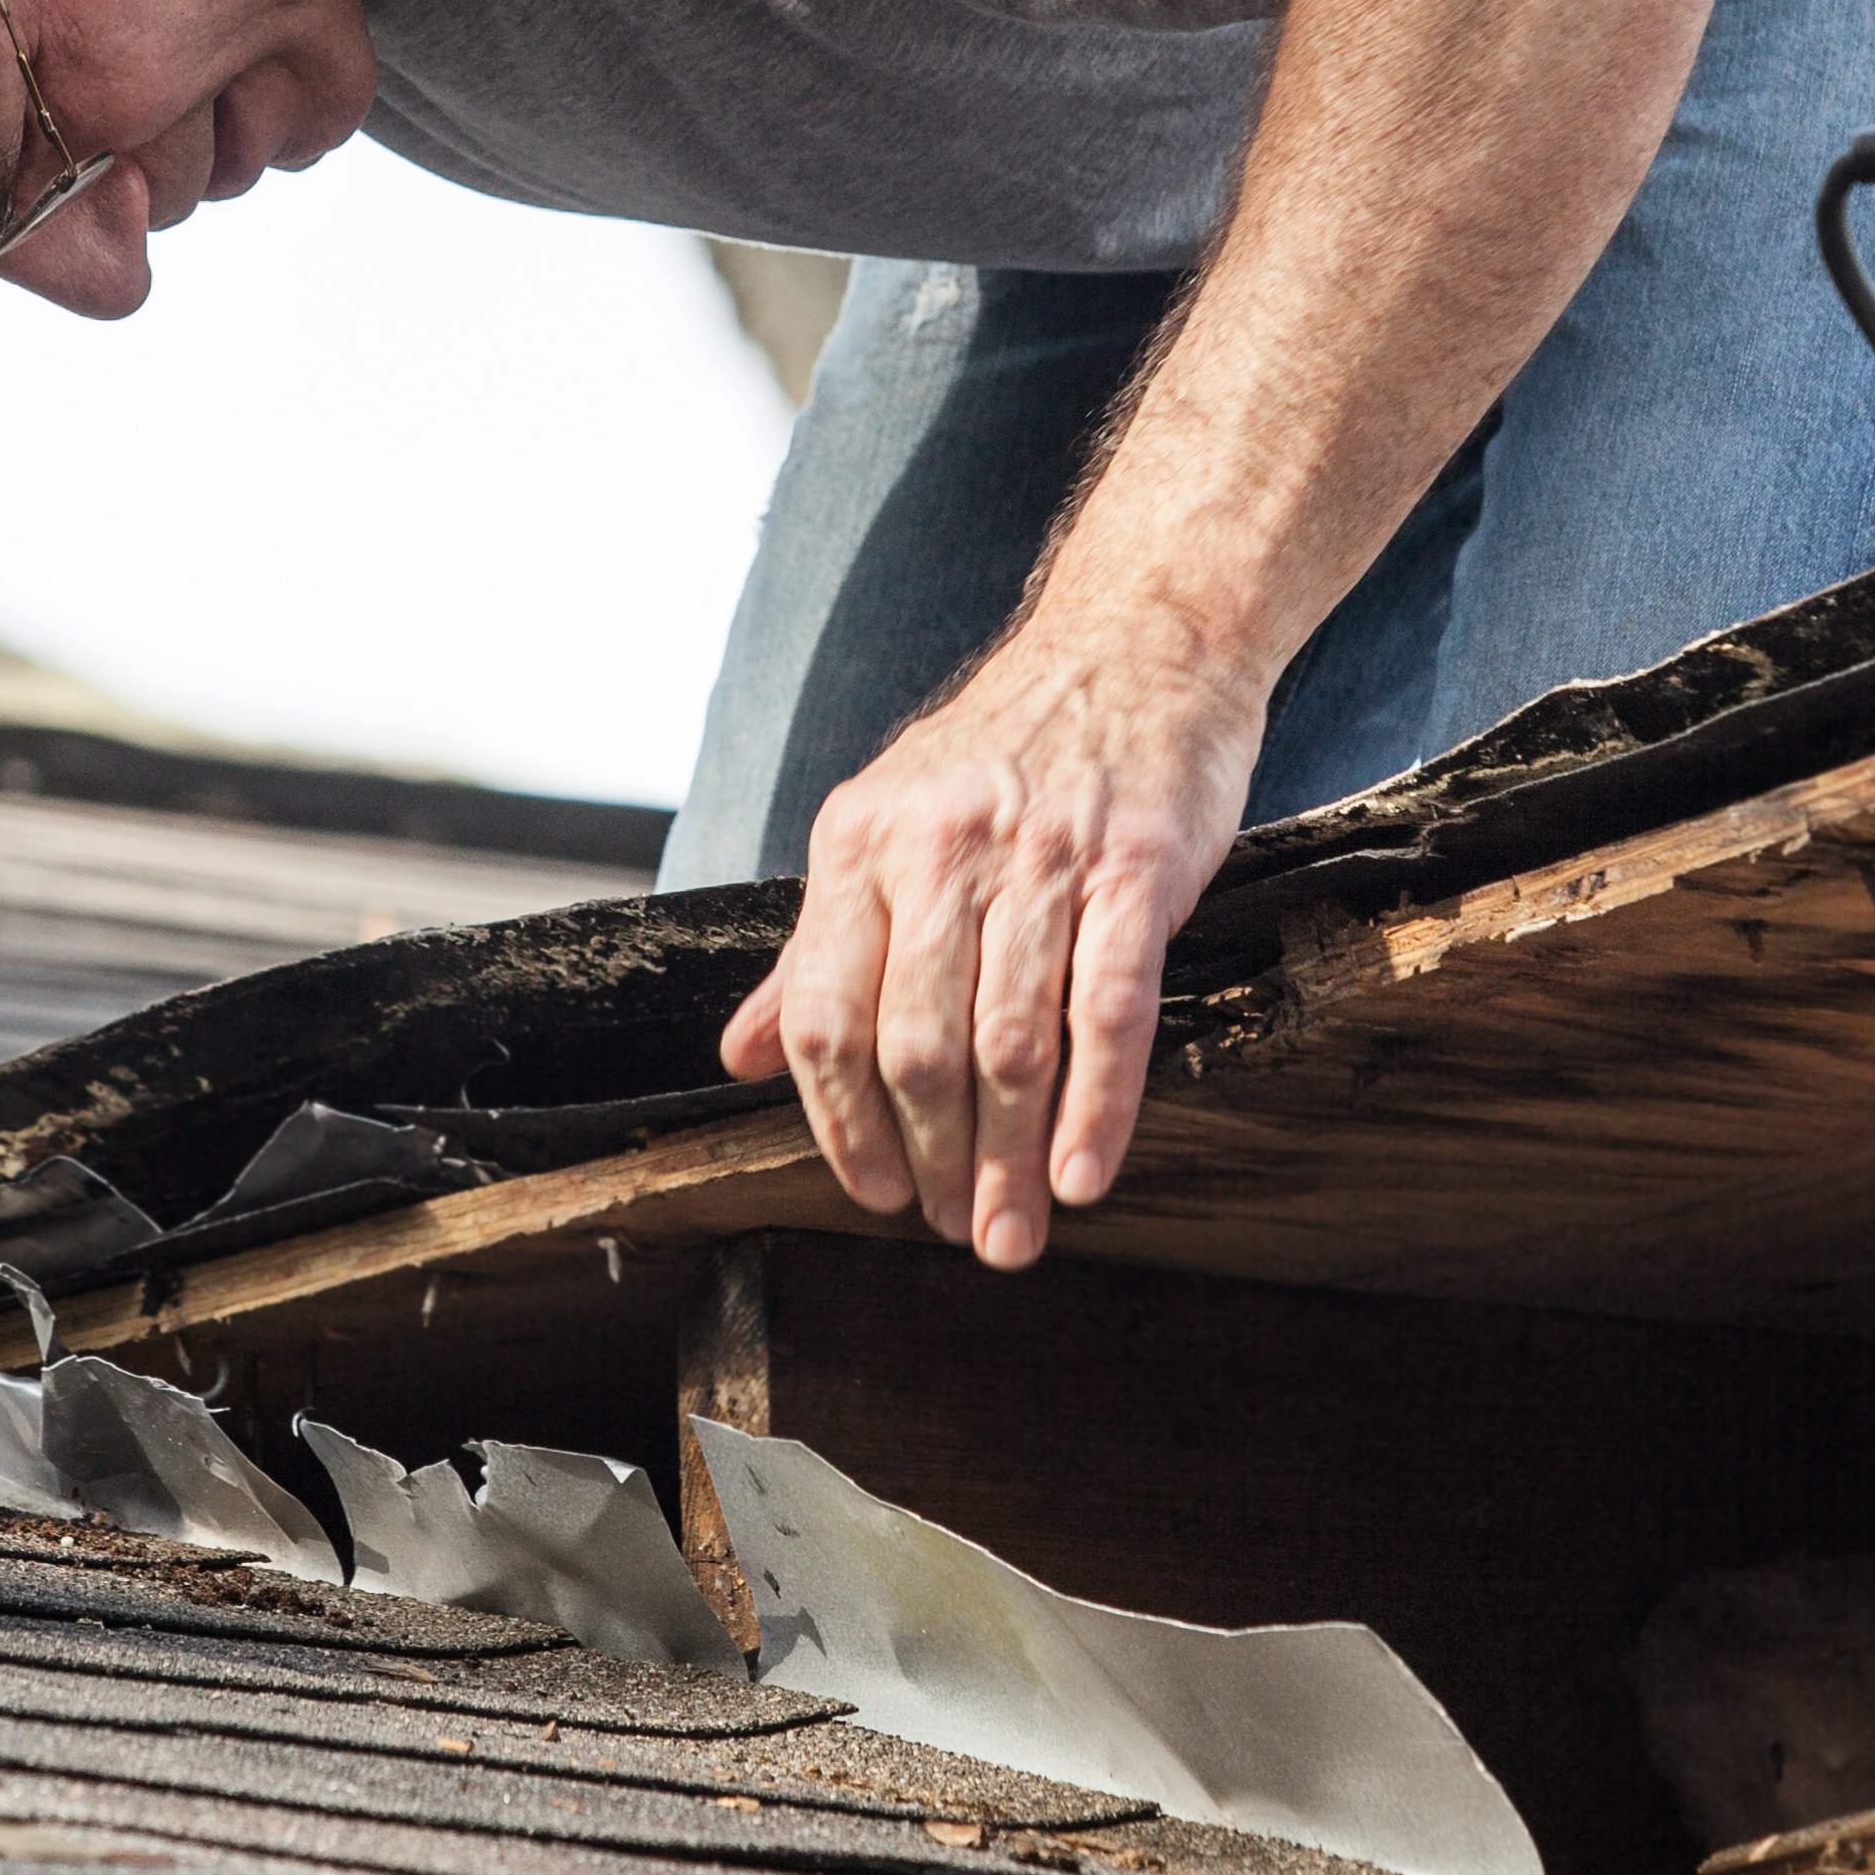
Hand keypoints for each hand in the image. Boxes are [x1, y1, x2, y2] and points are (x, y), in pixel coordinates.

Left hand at [715, 620, 1259, 1269]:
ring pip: (1009, 1040)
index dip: (839, 1123)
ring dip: (1010, 1158)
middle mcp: (939, 849)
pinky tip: (1083, 1173)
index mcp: (859, 845)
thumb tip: (737, 1056)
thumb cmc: (1007, 751)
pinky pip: (1108, 1006)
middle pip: (915, 1046)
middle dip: (934, 1160)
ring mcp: (1041, 856)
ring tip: (1015, 1232)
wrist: (1136, 642)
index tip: (875, 1193)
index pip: (822, 1014)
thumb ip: (814, 948)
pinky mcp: (1137, 864)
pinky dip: (1096, 1105)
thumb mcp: (885, 823)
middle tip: (958, 1231)